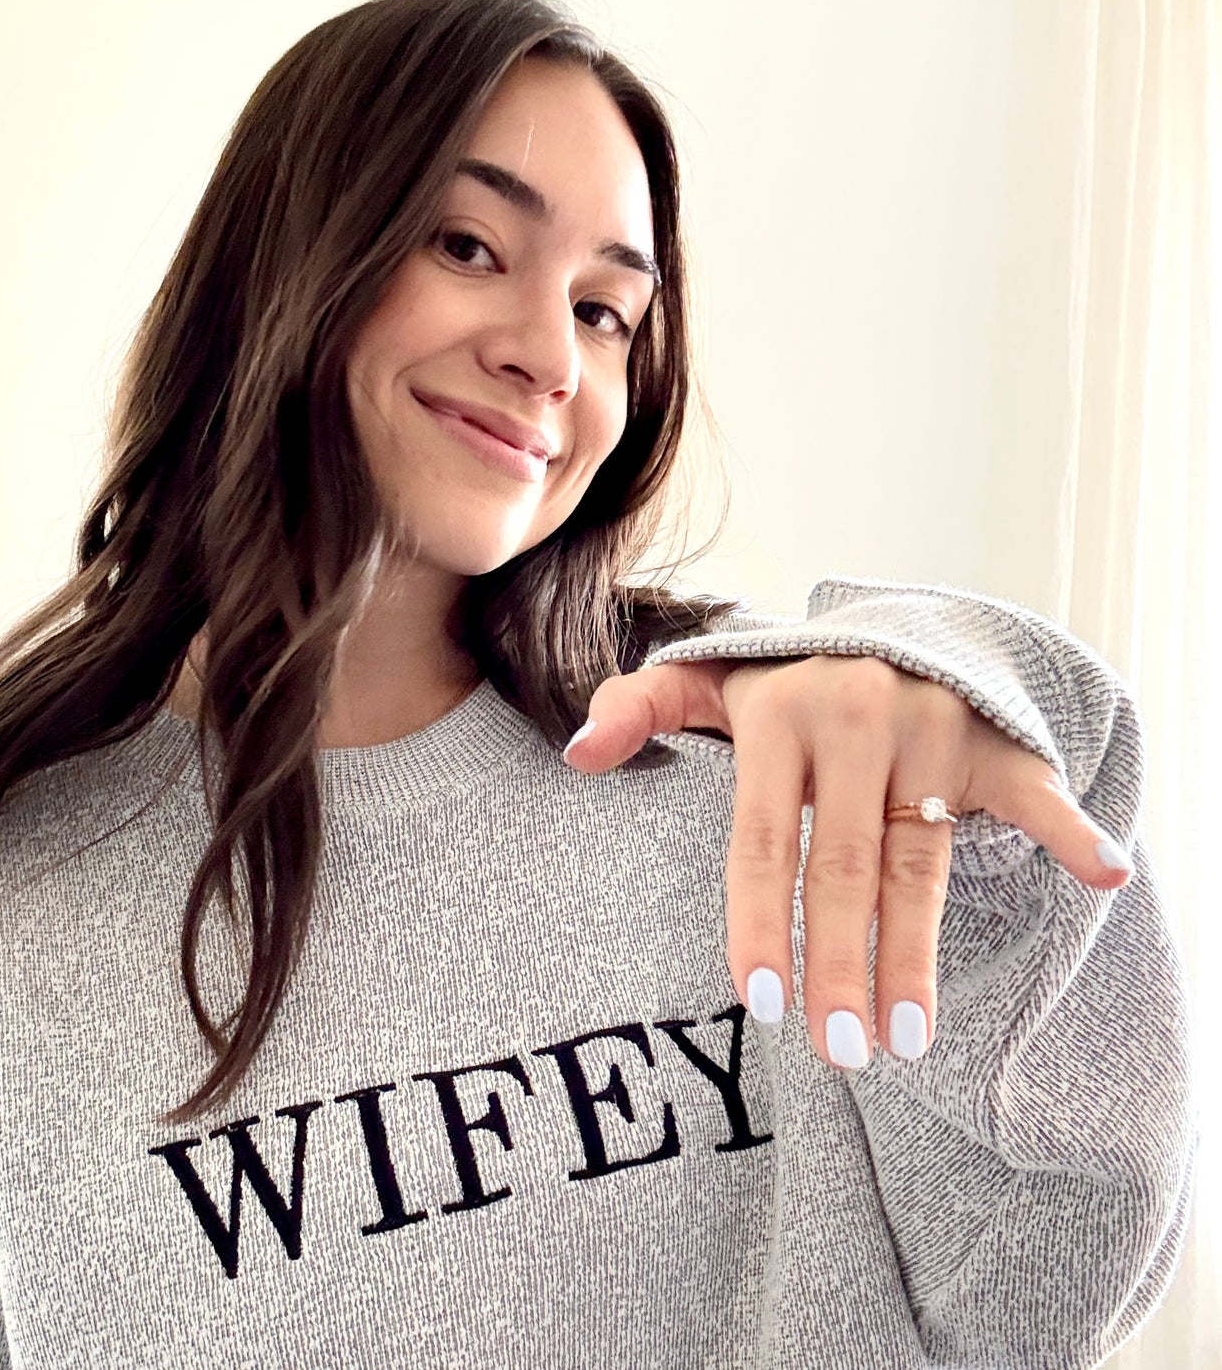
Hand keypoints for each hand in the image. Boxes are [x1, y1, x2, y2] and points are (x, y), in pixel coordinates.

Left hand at [561, 655, 1133, 1069]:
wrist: (884, 628)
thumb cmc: (784, 681)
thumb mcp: (705, 680)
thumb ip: (638, 708)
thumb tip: (575, 756)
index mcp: (778, 715)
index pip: (761, 838)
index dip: (760, 920)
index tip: (760, 1001)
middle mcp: (853, 720)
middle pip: (842, 867)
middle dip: (840, 965)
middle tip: (838, 1052)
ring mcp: (928, 728)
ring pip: (920, 861)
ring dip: (918, 952)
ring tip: (908, 1039)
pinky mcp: (988, 737)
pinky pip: (1029, 787)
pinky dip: (1068, 826)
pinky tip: (1104, 871)